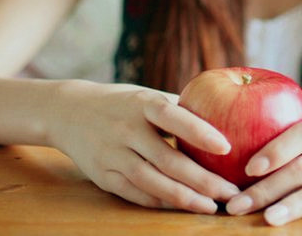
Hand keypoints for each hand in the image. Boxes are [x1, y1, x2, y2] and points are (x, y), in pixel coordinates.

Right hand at [47, 80, 239, 212]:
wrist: (70, 111)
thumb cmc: (123, 103)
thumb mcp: (147, 95)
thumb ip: (179, 108)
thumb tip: (222, 116)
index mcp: (142, 103)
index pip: (172, 117)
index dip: (199, 132)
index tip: (227, 148)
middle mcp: (127, 129)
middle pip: (167, 159)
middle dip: (202, 179)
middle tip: (231, 191)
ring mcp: (112, 154)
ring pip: (151, 182)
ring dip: (184, 198)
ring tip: (212, 206)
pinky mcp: (102, 175)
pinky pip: (135, 194)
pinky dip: (161, 202)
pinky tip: (184, 207)